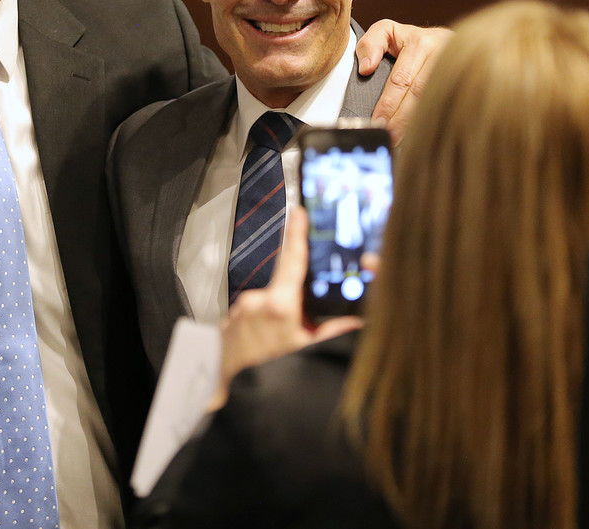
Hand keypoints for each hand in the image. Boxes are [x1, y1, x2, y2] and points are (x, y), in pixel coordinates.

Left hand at [209, 208, 362, 409]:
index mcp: (281, 305)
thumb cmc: (269, 365)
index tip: (299, 211)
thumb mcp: (307, 348)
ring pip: (272, 296)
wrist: (227, 376)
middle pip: (285, 280)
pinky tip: (266, 336)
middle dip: (295, 292)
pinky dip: (266, 316)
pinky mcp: (236, 308)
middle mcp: (260, 298)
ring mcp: (245, 302)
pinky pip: (258, 305)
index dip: (297, 234)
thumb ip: (333, 330)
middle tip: (298, 318)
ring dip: (280, 310)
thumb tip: (361, 319)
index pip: (293, 261)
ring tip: (279, 337)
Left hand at [355, 20, 451, 142]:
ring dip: (419, 124)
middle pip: (420, 94)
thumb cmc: (411, 41)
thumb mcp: (387, 31)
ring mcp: (460, 69)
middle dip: (402, 119)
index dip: (388, 103)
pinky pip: (451, 106)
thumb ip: (370, 44)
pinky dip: (436, 123)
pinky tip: (423, 136)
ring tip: (402, 141)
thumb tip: (366, 69)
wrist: (447, 40)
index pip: (401, 79)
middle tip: (389, 137)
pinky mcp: (470, 81)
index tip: (377, 121)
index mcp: (421, 43)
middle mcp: (443, 54)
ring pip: (437, 102)